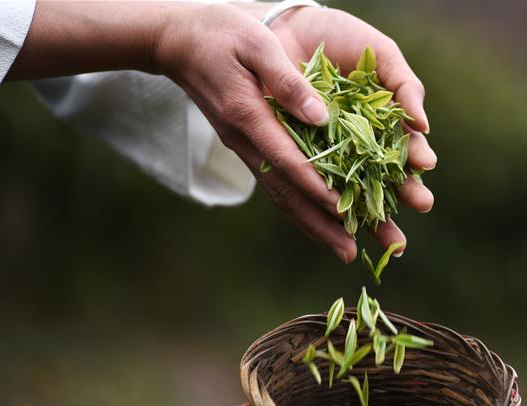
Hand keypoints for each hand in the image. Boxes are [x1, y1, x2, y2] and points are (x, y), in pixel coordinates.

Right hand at [154, 3, 435, 262]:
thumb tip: (320, 115)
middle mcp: (245, 141)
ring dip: (312, 225)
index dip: (315, 185)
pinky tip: (319, 223)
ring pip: (280, 195)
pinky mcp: (247, 148)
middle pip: (285, 192)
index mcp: (248, 116)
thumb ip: (287, 80)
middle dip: (319, 223)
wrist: (177, 41)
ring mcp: (244, 149)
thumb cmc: (221, 32)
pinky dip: (298, 208)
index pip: (286, 159)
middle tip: (349, 252)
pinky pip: (275, 185)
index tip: (343, 208)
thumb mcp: (256, 42)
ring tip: (343, 249)